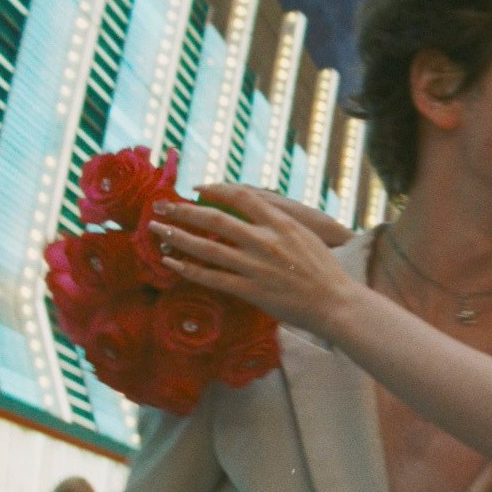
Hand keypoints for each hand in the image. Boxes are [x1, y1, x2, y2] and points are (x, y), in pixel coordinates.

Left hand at [147, 183, 355, 337]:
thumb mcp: (305, 235)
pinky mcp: (251, 291)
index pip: (241, 197)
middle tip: (161, 205)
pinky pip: (212, 278)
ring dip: (178, 238)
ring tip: (156, 230)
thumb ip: (279, 222)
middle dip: (184, 210)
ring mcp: (256, 267)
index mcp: (281, 223)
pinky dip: (189, 270)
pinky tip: (172, 264)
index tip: (196, 188)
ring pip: (207, 248)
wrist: (335, 302)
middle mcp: (265, 241)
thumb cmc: (324, 270)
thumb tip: (254, 210)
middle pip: (215, 219)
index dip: (215, 189)